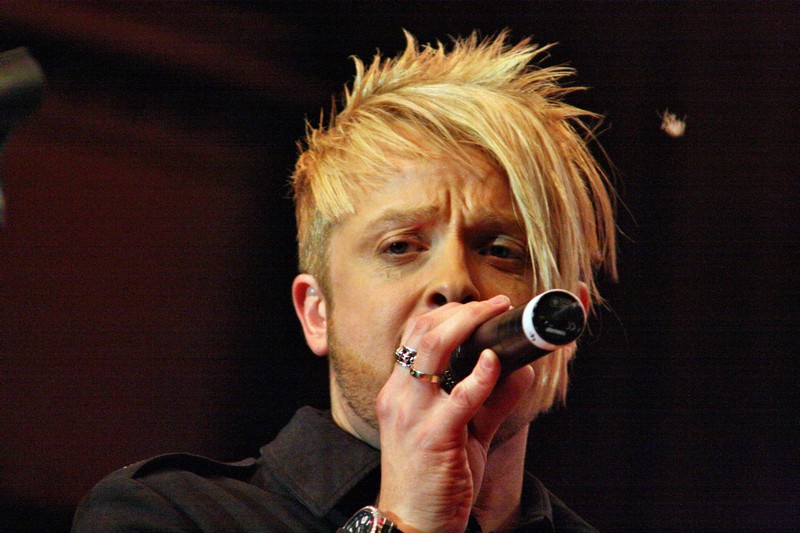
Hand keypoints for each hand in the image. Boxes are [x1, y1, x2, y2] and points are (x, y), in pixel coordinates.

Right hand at [375, 295, 535, 532]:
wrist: (414, 524)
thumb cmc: (435, 478)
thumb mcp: (462, 433)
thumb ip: (489, 399)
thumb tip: (519, 368)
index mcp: (399, 392)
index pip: (413, 335)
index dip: (447, 314)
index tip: (479, 310)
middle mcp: (399, 396)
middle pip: (422, 331)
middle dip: (462, 310)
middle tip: (495, 304)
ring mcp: (413, 414)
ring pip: (432, 348)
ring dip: (469, 324)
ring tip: (496, 313)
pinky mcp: (434, 436)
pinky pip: (460, 395)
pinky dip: (483, 373)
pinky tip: (498, 361)